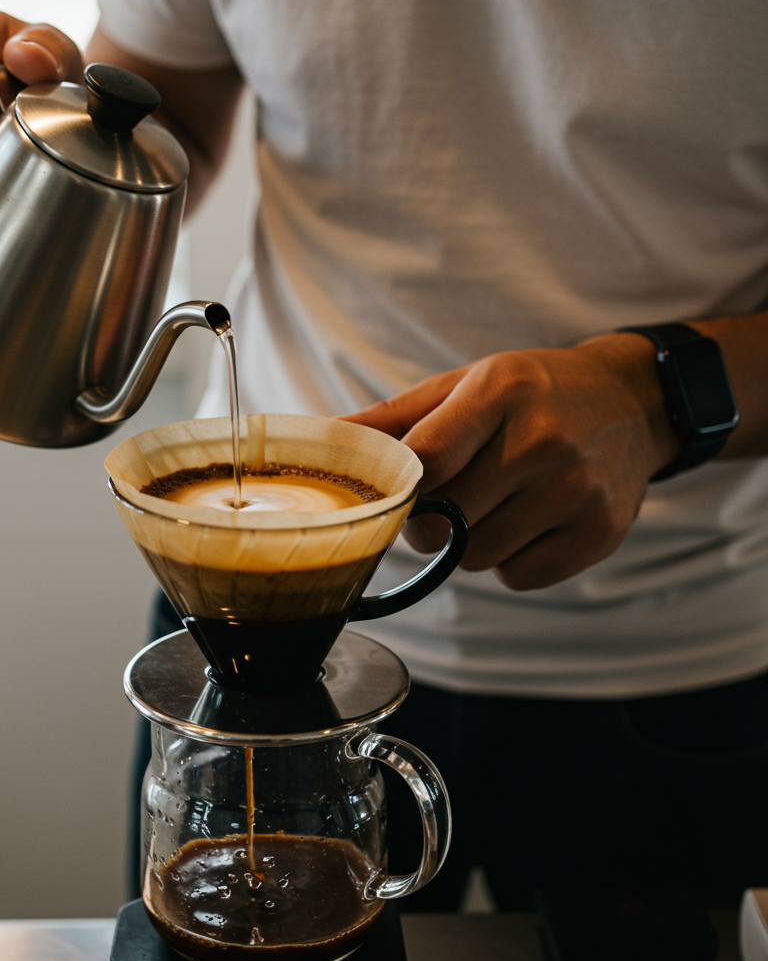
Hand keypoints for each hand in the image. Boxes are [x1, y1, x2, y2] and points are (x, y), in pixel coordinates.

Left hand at [342, 332, 679, 589]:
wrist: (634, 402)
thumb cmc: (532, 392)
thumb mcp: (466, 383)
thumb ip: (396, 417)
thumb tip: (325, 437)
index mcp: (502, 392)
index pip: (425, 457)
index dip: (400, 487)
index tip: (398, 491)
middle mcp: (544, 440)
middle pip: (444, 519)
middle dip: (428, 521)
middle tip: (443, 502)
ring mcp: (578, 490)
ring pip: (476, 557)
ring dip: (468, 543)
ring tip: (489, 507)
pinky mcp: (600, 533)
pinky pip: (518, 577)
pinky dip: (509, 562)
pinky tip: (524, 524)